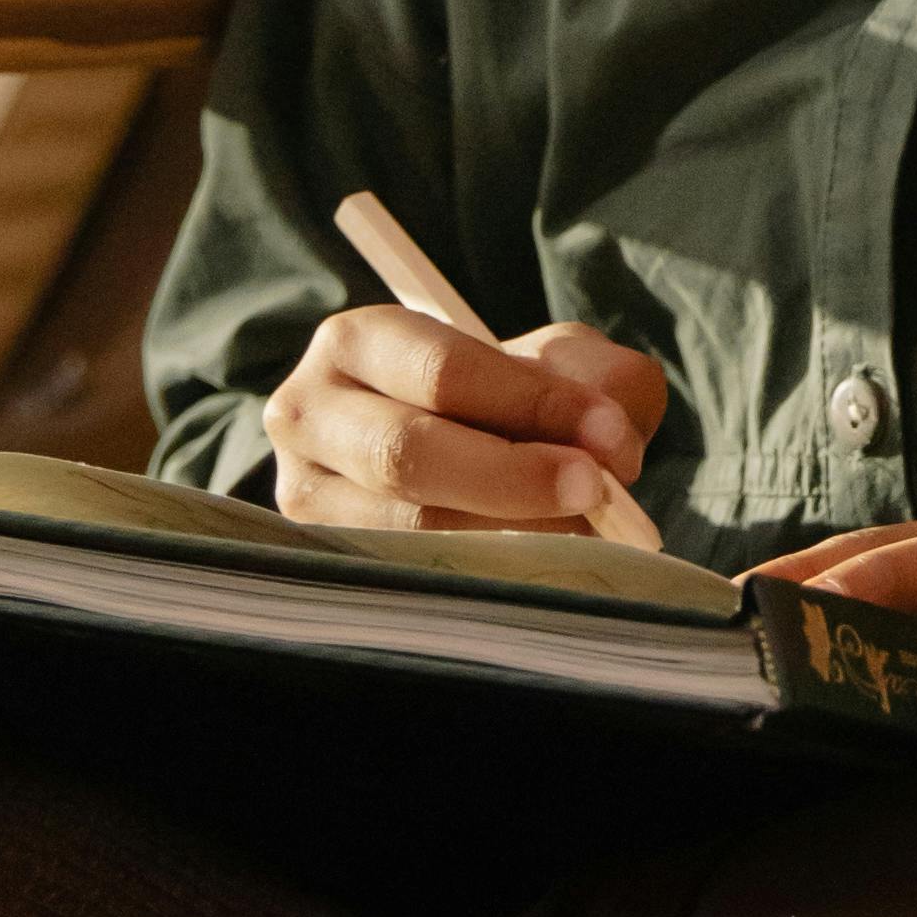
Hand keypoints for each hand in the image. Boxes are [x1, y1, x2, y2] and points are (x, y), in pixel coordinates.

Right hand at [266, 300, 667, 533]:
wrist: (440, 451)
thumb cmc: (494, 400)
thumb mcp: (544, 363)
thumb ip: (592, 378)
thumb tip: (612, 444)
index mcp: (357, 343)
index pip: (443, 371)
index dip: (532, 402)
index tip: (608, 431)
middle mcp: (308, 415)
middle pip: (407, 451)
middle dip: (513, 474)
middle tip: (595, 488)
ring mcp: (304, 495)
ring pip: (405, 526)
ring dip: (506, 531)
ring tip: (580, 530)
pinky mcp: (322, 559)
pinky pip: (406, 574)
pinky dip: (481, 571)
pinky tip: (533, 565)